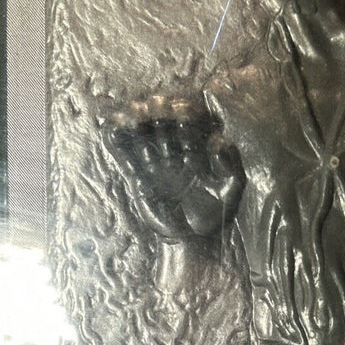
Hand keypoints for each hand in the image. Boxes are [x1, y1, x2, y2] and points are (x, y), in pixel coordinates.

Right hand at [105, 98, 244, 239]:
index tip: (181, 107)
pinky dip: (116, 142)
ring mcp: (154, 167)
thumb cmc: (216, 215)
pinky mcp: (138, 180)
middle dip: (159, 114)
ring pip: (143, 138)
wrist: (194, 241)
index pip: (187, 128)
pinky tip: (112, 127)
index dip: (184, 115)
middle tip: (156, 104)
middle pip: (163, 128)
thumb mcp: (232, 190)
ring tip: (135, 112)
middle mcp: (173, 157)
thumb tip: (221, 140)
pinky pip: (124, 158)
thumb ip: (232, 165)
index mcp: (195, 155)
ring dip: (137, 123)